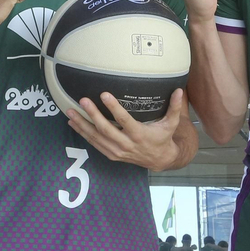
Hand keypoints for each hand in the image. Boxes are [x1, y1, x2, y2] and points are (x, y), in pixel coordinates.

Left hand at [66, 89, 187, 169]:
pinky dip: (83, 133)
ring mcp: (117, 151)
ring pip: (96, 138)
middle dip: (92, 115)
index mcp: (139, 134)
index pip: (124, 120)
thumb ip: (174, 107)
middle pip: (106, 129)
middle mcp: (126, 144)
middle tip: (82, 101)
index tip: (104, 95)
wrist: (159, 160)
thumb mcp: (170, 124)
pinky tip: (73, 123)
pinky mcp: (111, 155)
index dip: (113, 108)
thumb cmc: (163, 138)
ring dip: (82, 124)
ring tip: (70, 112)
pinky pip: (94, 144)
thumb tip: (179, 90)